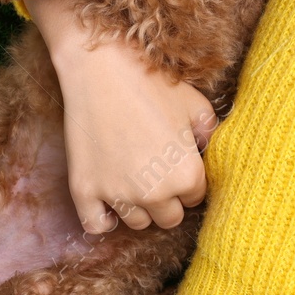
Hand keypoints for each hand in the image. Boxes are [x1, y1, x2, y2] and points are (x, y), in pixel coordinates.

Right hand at [28, 0, 218, 234]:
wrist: (101, 68)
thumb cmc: (152, 83)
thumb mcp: (195, 104)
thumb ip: (210, 133)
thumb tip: (209, 150)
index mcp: (186, 174)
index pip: (196, 197)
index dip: (190, 181)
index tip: (180, 165)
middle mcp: (154, 192)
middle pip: (169, 217)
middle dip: (168, 199)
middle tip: (159, 173)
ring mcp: (116, 195)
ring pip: (137, 222)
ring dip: (140, 206)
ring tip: (135, 179)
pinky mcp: (84, 191)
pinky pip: (96, 225)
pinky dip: (104, 218)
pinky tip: (110, 202)